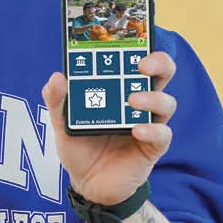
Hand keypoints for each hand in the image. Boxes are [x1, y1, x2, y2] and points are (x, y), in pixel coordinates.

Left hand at [42, 52, 177, 204]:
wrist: (88, 184)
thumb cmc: (80, 148)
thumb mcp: (61, 123)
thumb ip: (57, 101)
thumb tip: (56, 77)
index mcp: (118, 89)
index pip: (133, 62)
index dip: (136, 47)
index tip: (128, 38)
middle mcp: (138, 102)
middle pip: (161, 74)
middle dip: (157, 63)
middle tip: (141, 64)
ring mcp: (148, 123)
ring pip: (166, 102)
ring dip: (152, 98)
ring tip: (133, 100)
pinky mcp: (153, 147)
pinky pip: (162, 135)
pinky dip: (152, 130)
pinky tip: (137, 130)